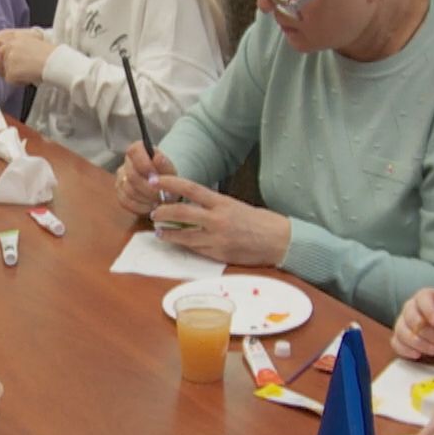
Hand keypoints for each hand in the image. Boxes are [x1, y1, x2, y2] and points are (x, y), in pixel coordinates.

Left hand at [0, 28, 55, 85]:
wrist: (56, 63)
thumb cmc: (51, 53)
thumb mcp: (34, 39)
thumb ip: (18, 42)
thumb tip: (5, 49)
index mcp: (16, 36)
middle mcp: (10, 45)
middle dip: (2, 65)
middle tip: (12, 70)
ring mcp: (9, 59)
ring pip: (3, 69)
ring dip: (13, 73)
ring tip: (27, 73)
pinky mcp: (11, 72)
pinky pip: (9, 79)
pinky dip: (18, 81)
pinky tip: (29, 78)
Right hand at [114, 142, 177, 214]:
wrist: (165, 189)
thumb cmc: (167, 176)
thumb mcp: (170, 169)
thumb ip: (164, 164)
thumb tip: (157, 157)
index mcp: (138, 150)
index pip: (134, 151)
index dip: (144, 164)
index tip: (156, 176)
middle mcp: (126, 163)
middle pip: (132, 176)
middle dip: (149, 188)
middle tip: (163, 195)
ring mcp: (121, 179)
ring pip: (129, 191)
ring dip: (147, 199)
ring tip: (160, 202)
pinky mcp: (120, 195)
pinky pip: (126, 202)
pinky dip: (141, 207)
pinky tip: (151, 207)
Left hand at [151, 177, 293, 264]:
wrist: (279, 241)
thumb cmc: (259, 222)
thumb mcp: (235, 206)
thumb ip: (214, 205)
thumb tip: (192, 204)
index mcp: (222, 202)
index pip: (190, 188)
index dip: (170, 183)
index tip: (155, 180)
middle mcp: (217, 219)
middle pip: (181, 212)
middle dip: (163, 211)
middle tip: (154, 211)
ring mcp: (217, 238)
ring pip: (183, 234)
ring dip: (167, 232)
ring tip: (159, 230)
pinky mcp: (218, 254)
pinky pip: (194, 248)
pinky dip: (182, 244)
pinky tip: (175, 241)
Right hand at [391, 287, 433, 361]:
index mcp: (426, 297)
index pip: (422, 298)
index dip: (428, 310)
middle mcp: (410, 307)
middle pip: (411, 317)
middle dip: (427, 332)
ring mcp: (402, 323)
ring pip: (402, 331)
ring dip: (419, 342)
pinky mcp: (399, 338)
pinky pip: (396, 343)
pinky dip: (406, 350)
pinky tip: (418, 355)